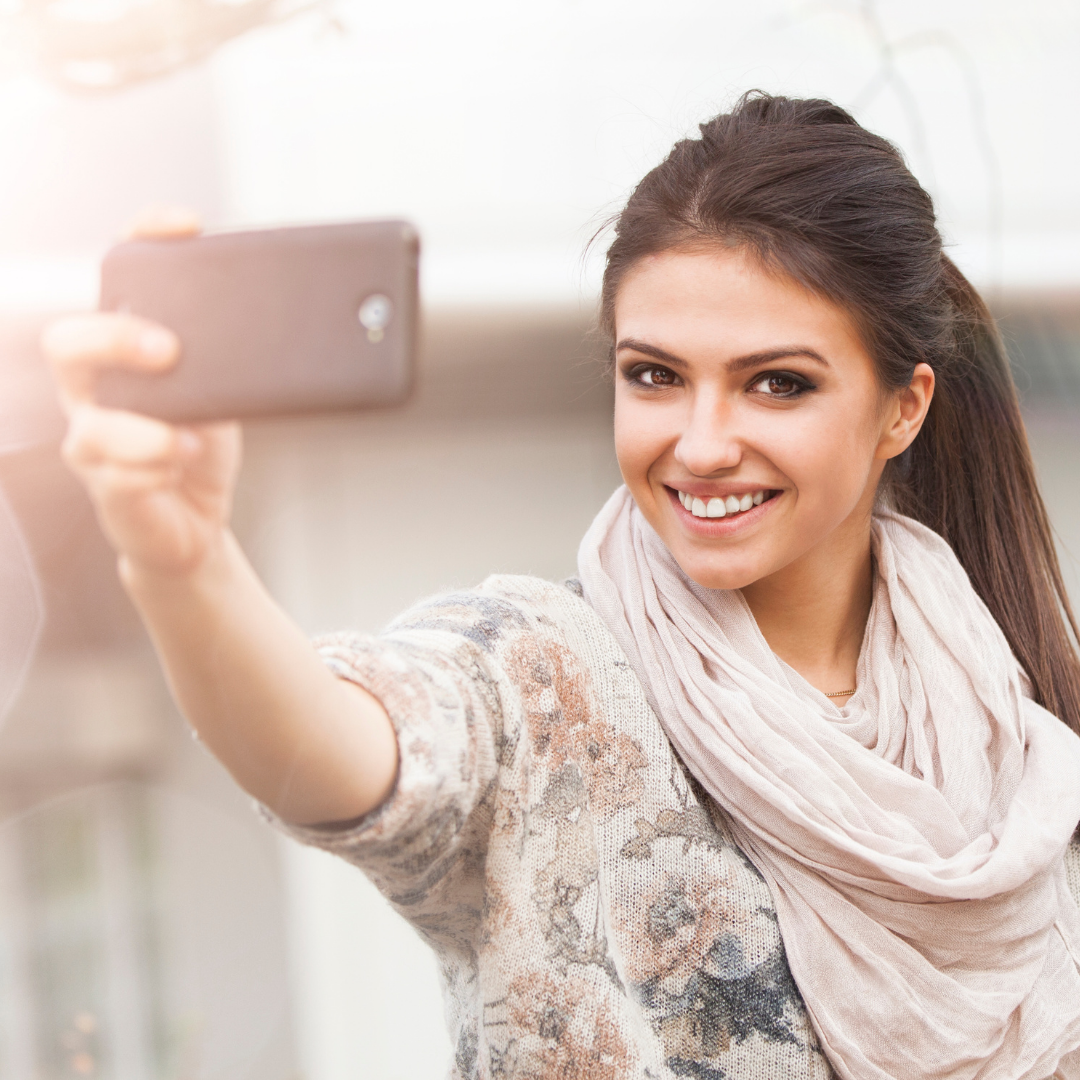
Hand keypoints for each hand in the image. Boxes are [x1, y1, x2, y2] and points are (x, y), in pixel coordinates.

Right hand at [42, 207, 241, 576]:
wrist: (195, 526)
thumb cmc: (200, 450)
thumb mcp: (223, 393)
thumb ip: (229, 358)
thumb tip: (284, 321)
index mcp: (122, 353)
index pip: (116, 279)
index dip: (142, 241)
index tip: (184, 226)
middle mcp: (95, 391)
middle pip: (67, 342)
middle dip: (115, 337)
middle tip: (168, 349)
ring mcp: (94, 440)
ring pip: (91, 423)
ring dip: (146, 429)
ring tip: (190, 437)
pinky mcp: (107, 488)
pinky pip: (115, 476)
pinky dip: (154, 467)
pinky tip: (183, 463)